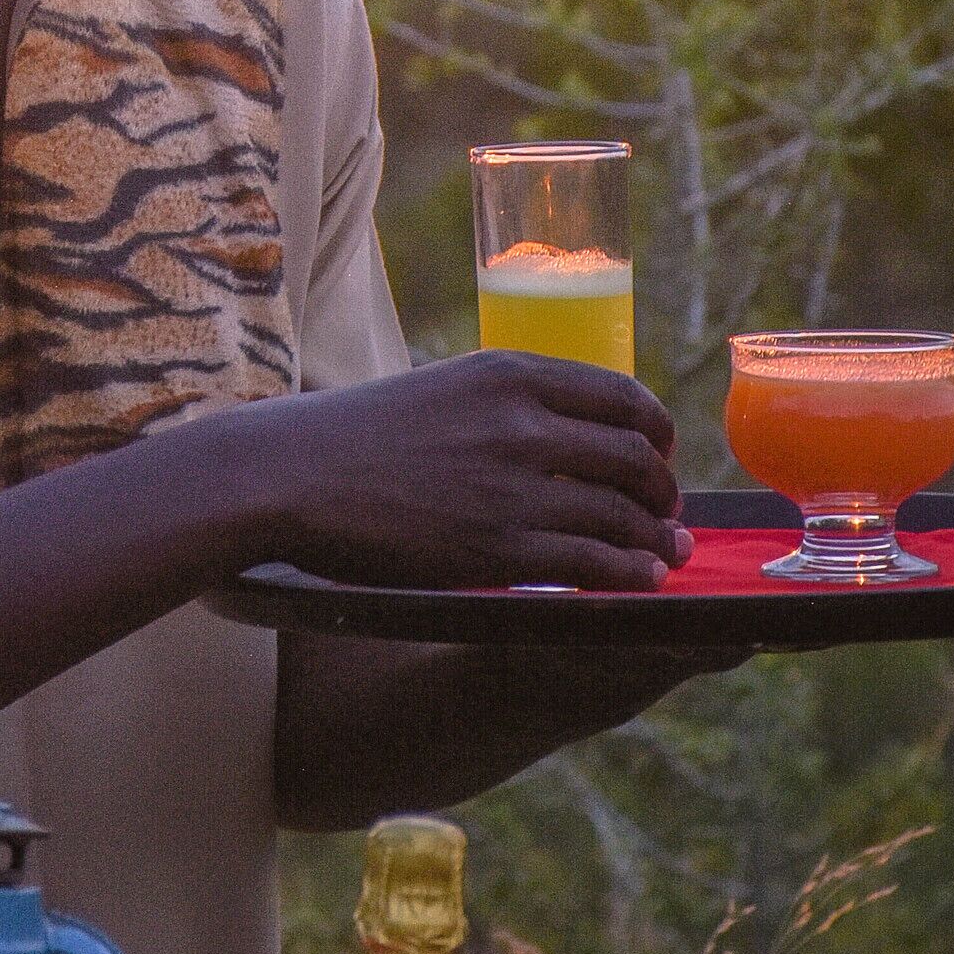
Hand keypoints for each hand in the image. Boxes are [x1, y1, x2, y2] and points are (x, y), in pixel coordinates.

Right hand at [247, 350, 684, 590]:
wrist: (289, 475)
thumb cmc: (355, 439)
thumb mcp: (442, 392)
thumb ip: (505, 407)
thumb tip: (564, 439)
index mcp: (510, 372)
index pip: (625, 398)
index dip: (658, 433)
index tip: (658, 456)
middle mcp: (523, 422)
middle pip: (638, 457)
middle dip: (663, 491)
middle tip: (663, 513)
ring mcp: (514, 486)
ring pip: (625, 513)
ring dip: (655, 538)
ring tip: (662, 553)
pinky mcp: (499, 547)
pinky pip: (595, 561)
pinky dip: (630, 572)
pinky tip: (640, 581)